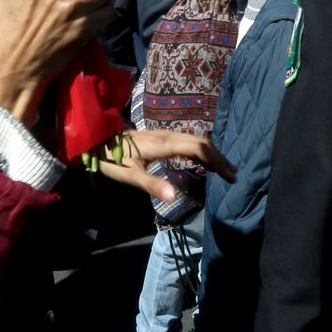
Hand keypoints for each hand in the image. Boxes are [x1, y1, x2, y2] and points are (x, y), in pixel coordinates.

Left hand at [94, 130, 237, 201]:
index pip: (198, 148)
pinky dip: (202, 151)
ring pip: (196, 140)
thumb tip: (174, 197)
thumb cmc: (113, 158)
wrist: (98, 139)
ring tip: (224, 170)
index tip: (229, 175)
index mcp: (164, 144)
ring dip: (212, 154)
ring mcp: (165, 135)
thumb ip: (151, 184)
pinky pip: (188, 142)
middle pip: (202, 142)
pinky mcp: (162, 138)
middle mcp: (168, 136)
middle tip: (233, 175)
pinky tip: (204, 162)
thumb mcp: (129, 175)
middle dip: (219, 158)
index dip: (216, 161)